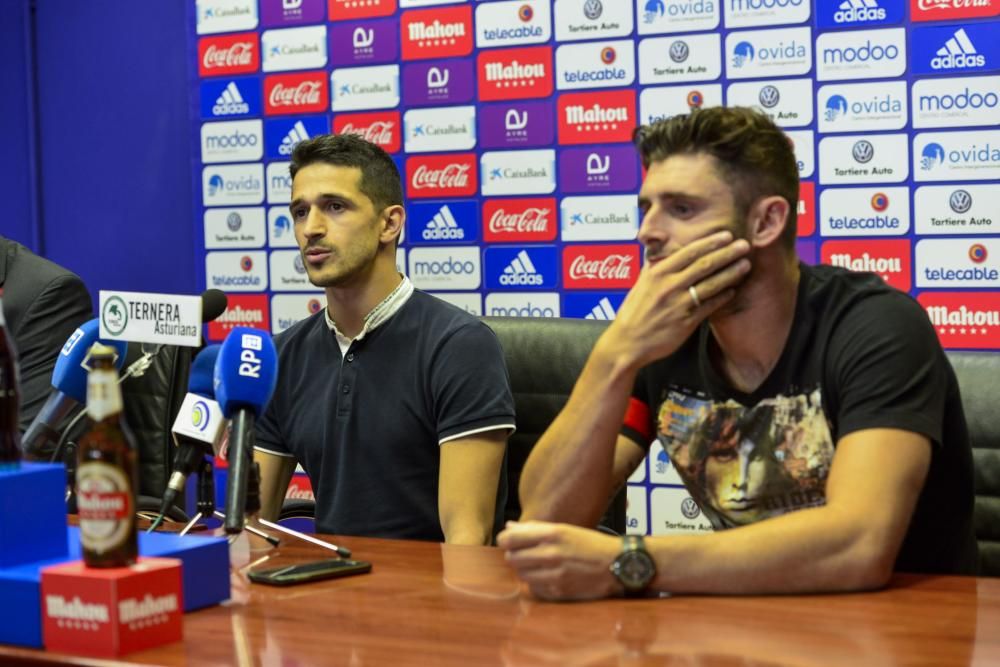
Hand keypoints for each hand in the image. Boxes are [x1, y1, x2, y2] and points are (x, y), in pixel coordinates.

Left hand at [497, 521, 622, 600]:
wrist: (617, 564)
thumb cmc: (590, 544)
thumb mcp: (564, 529)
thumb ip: (534, 529)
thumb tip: (509, 527)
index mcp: (551, 534)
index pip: (510, 539)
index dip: (505, 540)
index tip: (509, 541)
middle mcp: (551, 554)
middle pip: (512, 558)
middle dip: (516, 555)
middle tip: (528, 554)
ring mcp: (554, 575)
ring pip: (521, 575)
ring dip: (526, 570)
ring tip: (540, 565)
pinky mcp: (559, 592)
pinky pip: (535, 589)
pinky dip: (538, 583)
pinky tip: (550, 576)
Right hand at [600, 231, 750, 369]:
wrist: (627, 342)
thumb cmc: (633, 312)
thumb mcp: (640, 284)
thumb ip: (653, 266)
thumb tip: (657, 249)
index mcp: (657, 273)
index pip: (688, 252)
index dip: (710, 242)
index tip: (726, 235)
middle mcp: (669, 286)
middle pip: (704, 265)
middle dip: (726, 253)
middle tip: (744, 245)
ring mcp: (678, 304)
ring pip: (710, 284)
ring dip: (730, 273)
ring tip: (746, 264)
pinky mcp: (686, 322)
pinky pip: (709, 306)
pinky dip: (723, 297)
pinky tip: (734, 290)